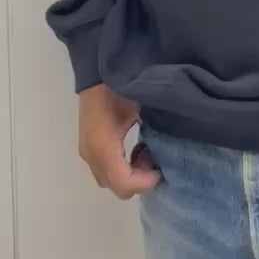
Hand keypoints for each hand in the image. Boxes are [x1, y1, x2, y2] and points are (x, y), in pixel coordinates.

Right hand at [79, 84, 159, 199]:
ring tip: (147, 152)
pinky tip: (137, 148)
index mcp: (103, 145)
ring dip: (133, 174)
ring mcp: (88, 152)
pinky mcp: (89, 148)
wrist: (97, 71)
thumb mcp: (139, 109)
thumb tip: (170, 152)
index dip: (146, 182)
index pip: (124, 183)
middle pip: (118, 187)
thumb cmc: (120, 87)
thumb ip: (154, 132)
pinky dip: (124, 168)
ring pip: (112, 181)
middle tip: (156, 160)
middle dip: (140, 180)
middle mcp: (92, 154)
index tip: (161, 169)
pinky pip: (107, 171)